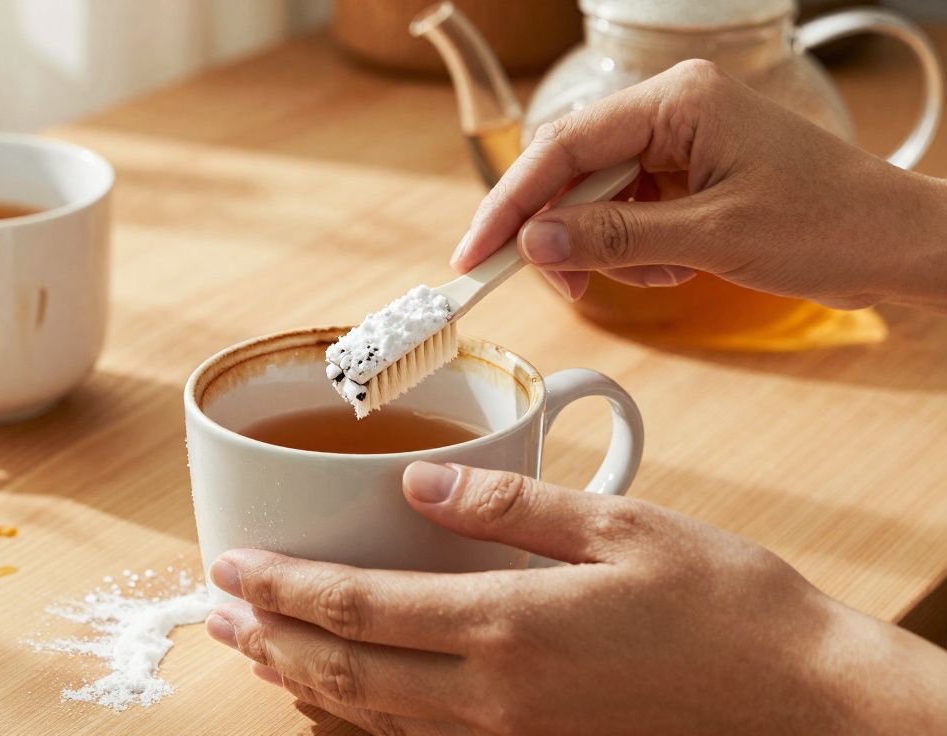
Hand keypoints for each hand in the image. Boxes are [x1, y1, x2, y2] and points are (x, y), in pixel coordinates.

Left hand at [206, 462, 946, 734]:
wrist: (800, 703)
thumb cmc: (722, 606)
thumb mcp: (620, 525)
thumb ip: (506, 504)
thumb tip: (418, 480)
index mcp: (507, 625)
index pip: (358, 607)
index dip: (281, 588)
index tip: (228, 568)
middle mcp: (492, 694)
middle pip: (345, 671)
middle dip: (271, 638)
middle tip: (219, 611)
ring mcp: (508, 735)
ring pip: (371, 716)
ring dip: (303, 679)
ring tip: (257, 648)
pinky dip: (360, 717)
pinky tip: (339, 697)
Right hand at [451, 59, 946, 311]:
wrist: (899, 244)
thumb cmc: (830, 225)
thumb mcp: (712, 238)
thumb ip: (615, 238)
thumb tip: (533, 244)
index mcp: (678, 102)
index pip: (563, 147)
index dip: (509, 204)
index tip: (474, 255)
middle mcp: (672, 110)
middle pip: (572, 170)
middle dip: (560, 233)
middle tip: (559, 285)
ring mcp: (680, 140)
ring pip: (596, 198)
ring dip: (608, 249)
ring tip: (661, 275)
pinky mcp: (688, 171)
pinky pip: (628, 211)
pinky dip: (636, 251)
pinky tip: (677, 268)